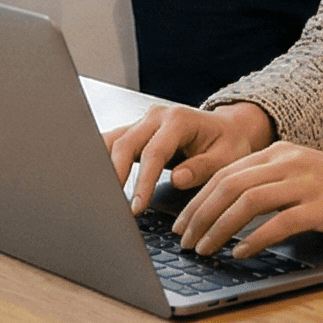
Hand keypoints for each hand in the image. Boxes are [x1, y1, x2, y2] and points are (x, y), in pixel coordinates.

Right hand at [104, 102, 274, 213]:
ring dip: (103, 167)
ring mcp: (143, 122)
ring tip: (97, 194)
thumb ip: (203, 167)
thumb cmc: (228, 143)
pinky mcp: (136, 132)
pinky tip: (95, 179)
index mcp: (179, 119)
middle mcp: (156, 116)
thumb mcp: (226, 157)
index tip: (136, 207)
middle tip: (111, 205)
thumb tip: (178, 178)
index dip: (142, 181)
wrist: (227, 129)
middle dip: (115, 175)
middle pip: (125, 143)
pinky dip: (101, 160)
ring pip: (113, 141)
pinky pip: (113, 143)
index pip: (153, 152)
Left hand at [173, 143, 322, 257]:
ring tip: (205, 249)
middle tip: (185, 241)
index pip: (225, 173)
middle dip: (200, 215)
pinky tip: (240, 253)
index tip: (183, 224)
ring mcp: (305, 182)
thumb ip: (270, 184)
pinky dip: (253, 239)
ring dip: (219, 228)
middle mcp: (288, 161)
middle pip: (229, 185)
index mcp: (279, 151)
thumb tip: (230, 211)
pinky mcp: (321, 206)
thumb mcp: (302, 175)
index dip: (198, 199)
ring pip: (246, 202)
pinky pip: (277, 223)